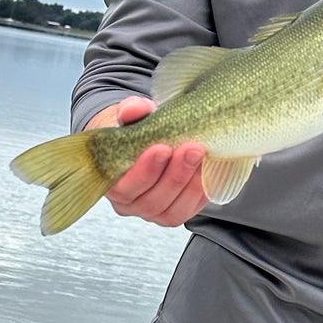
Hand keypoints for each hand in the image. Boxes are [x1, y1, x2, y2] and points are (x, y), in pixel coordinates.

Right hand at [84, 95, 208, 227]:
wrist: (151, 138)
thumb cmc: (136, 128)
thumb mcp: (131, 115)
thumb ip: (131, 110)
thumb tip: (135, 109)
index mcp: (113, 183)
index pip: (125, 187)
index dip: (145, 171)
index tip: (163, 148)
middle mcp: (131, 204)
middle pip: (152, 201)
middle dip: (175, 176)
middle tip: (192, 149)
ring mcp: (154, 212)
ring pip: (173, 211)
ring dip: (190, 185)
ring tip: (203, 156)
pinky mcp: (176, 213)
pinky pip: (190, 210)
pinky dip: (201, 192)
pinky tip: (209, 169)